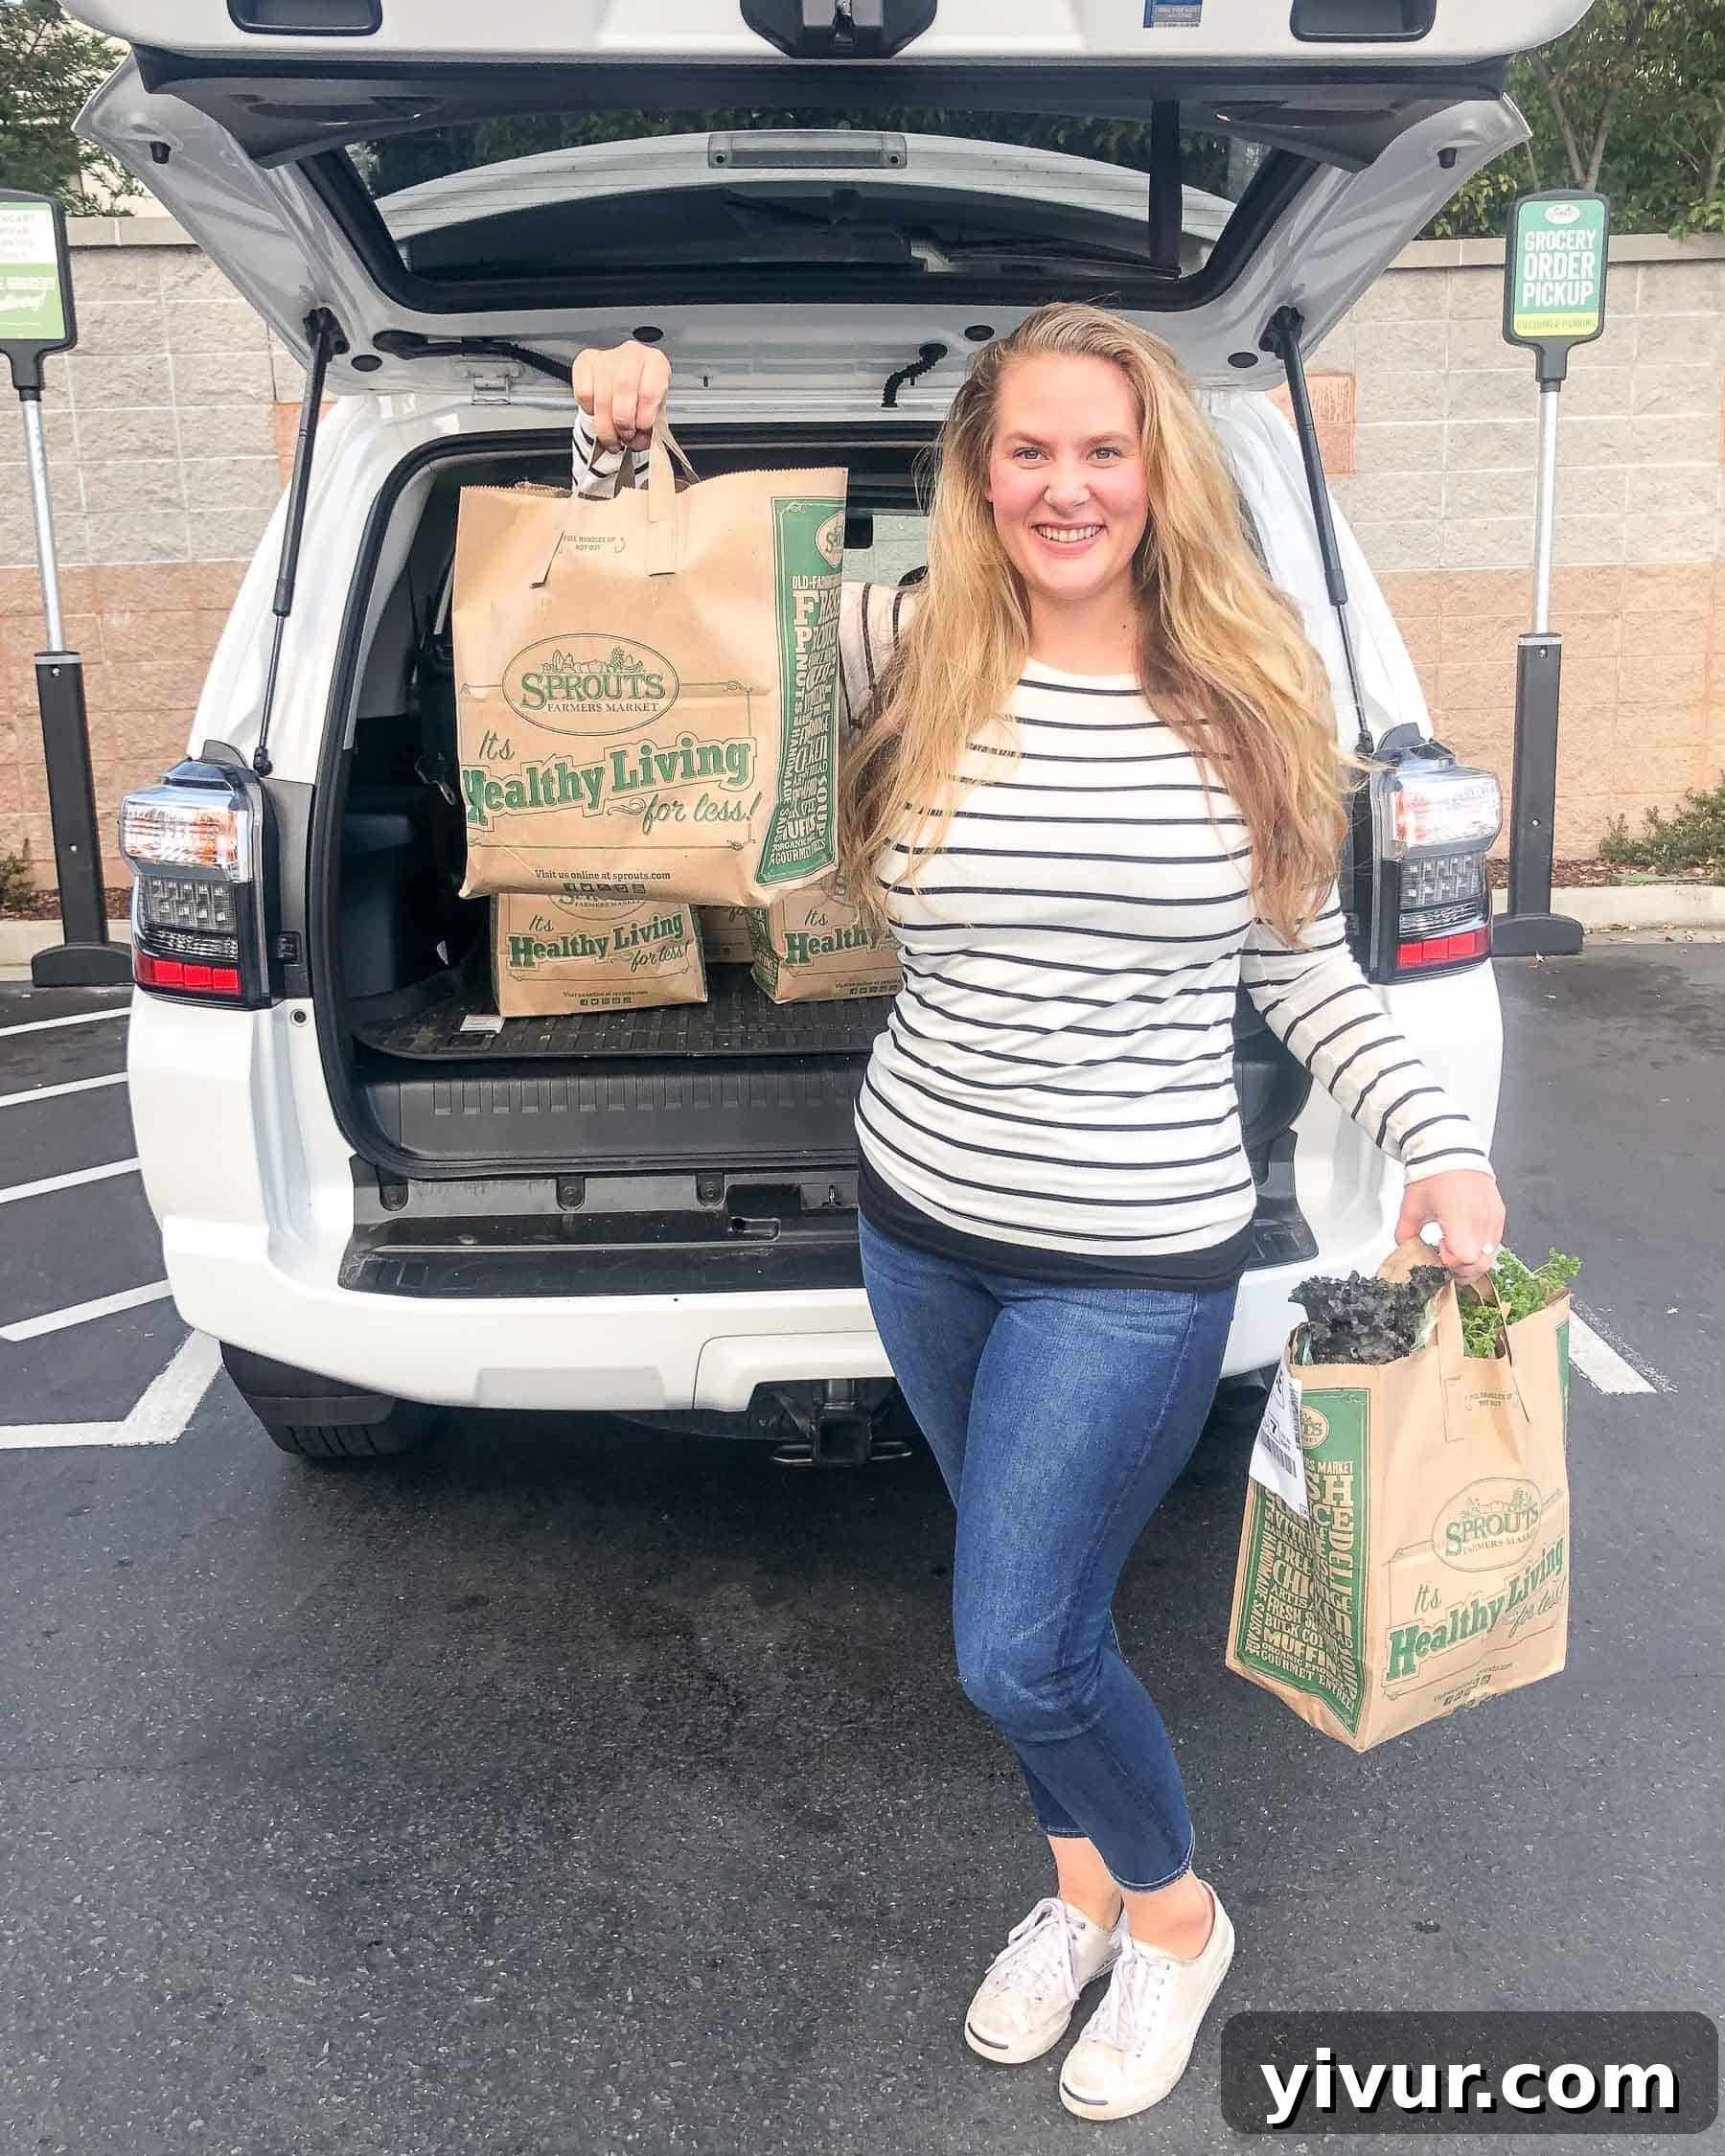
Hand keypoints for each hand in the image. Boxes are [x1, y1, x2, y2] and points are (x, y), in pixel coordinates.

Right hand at [572, 339, 670, 452]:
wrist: (626, 380)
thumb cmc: (643, 394)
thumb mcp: (655, 410)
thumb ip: (650, 426)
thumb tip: (639, 441)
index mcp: (655, 363)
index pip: (650, 391)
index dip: (644, 418)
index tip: (641, 431)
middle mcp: (632, 355)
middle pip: (623, 390)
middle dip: (623, 423)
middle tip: (625, 437)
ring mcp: (607, 357)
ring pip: (602, 397)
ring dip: (606, 427)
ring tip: (613, 438)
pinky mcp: (586, 363)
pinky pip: (584, 394)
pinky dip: (591, 412)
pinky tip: (600, 416)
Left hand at [1394, 1169, 1505, 1284]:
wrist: (1450, 1151)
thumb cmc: (1432, 1175)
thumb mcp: (1411, 1208)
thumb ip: (1405, 1235)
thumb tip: (1405, 1251)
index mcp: (1459, 1218)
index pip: (1463, 1258)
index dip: (1449, 1262)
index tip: (1437, 1254)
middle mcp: (1481, 1220)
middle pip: (1481, 1263)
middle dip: (1462, 1269)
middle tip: (1447, 1262)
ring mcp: (1493, 1217)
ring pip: (1490, 1255)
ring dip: (1473, 1260)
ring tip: (1455, 1250)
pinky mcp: (1499, 1213)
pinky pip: (1495, 1241)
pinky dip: (1482, 1247)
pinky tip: (1466, 1238)